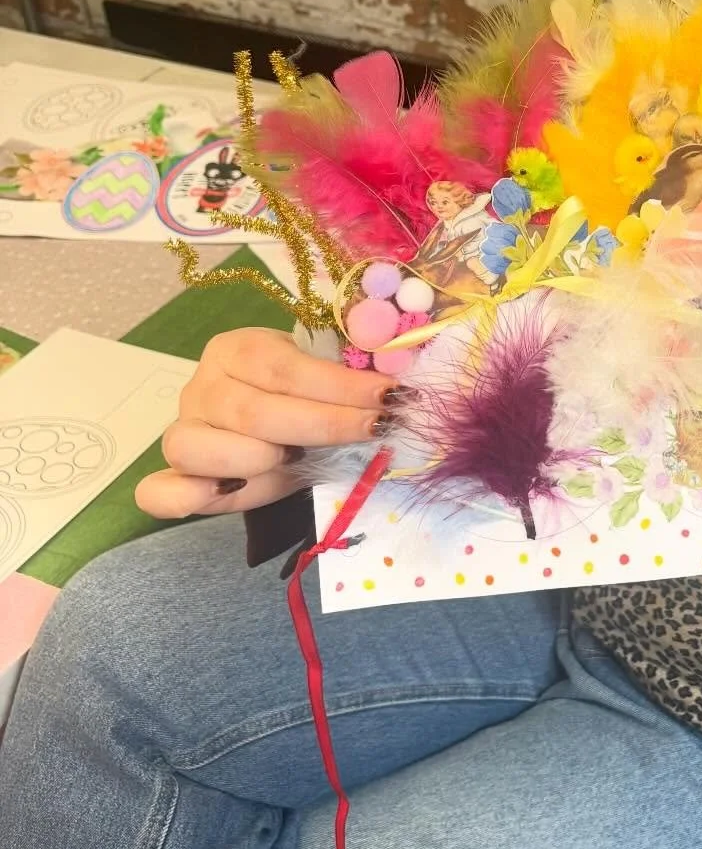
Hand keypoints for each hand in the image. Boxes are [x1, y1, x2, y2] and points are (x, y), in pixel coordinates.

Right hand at [135, 328, 394, 519]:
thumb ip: (351, 379)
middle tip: (371, 430)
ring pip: (198, 447)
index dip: (338, 386)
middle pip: (252, 411)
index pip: (284, 368)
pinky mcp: (175, 478)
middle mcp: (202, 387)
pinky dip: (181, 498)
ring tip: (295, 461)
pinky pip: (157, 491)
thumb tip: (397, 388)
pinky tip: (221, 495)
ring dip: (255, 460)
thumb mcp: (328, 381)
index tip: (389, 399)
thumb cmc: (306, 400)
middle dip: (321, 425)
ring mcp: (183, 432)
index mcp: (236, 350)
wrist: (280, 432)